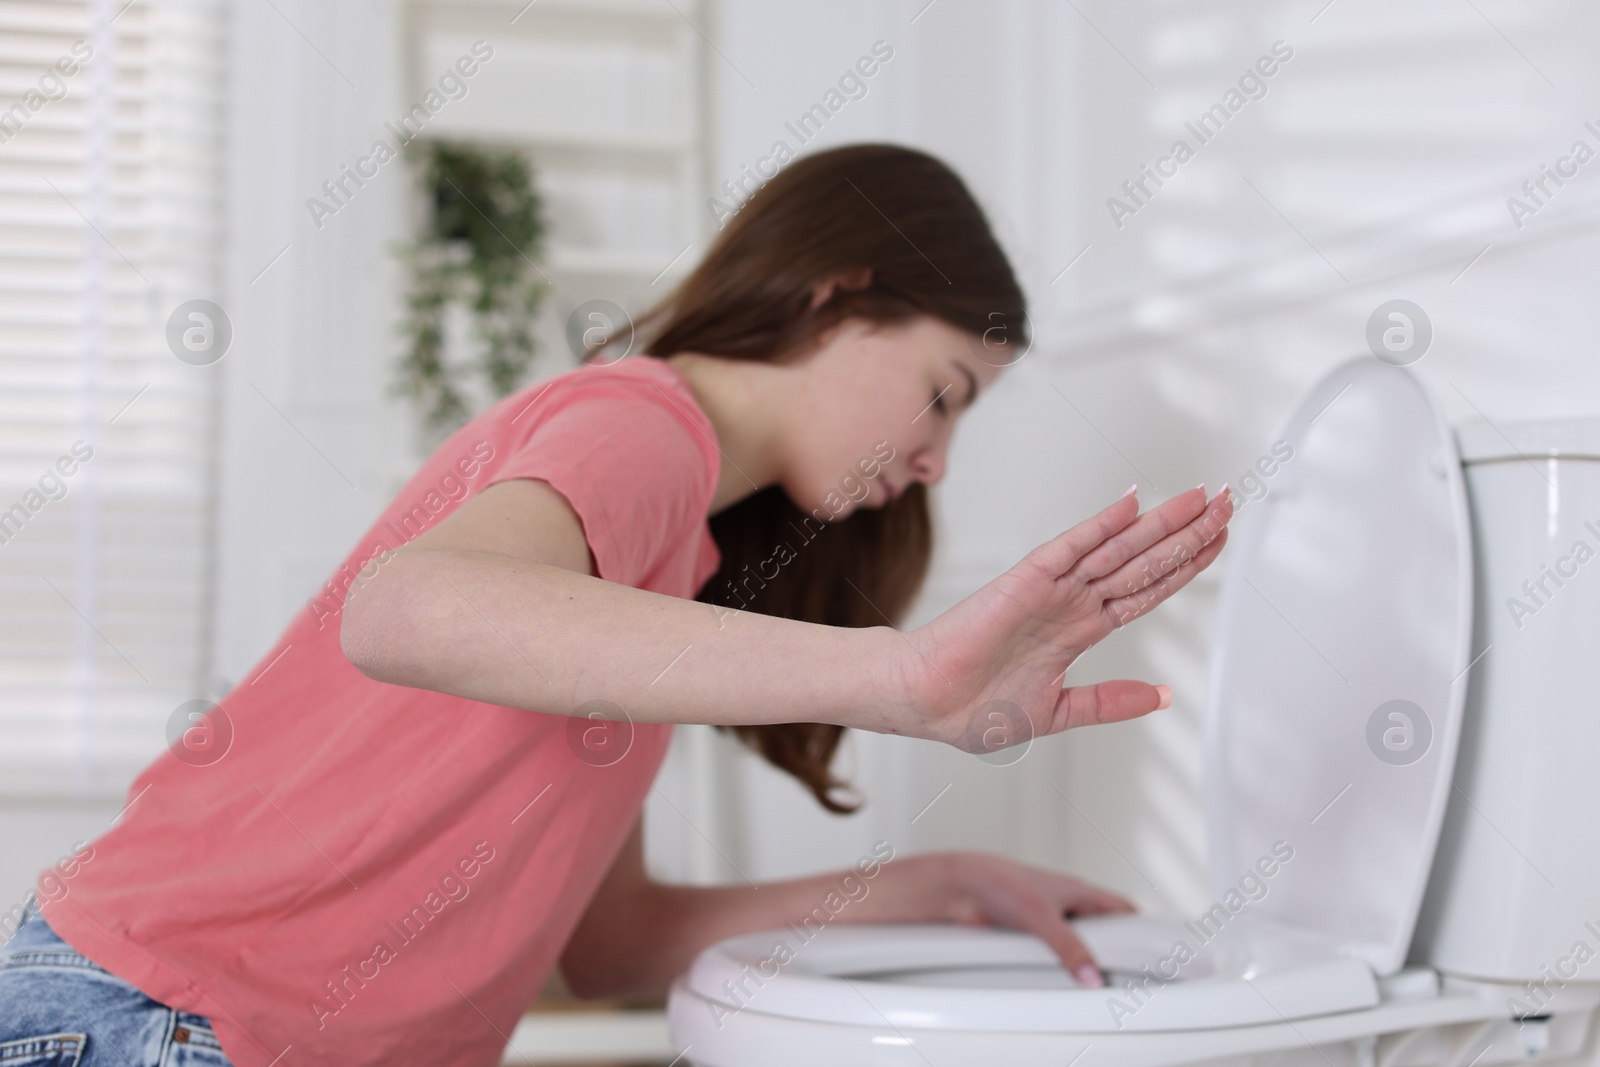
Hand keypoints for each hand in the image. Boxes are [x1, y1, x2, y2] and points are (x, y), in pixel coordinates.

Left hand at [871, 851, 1134, 985]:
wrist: (961, 886)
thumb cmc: (1001, 882)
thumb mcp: (1043, 918)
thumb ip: (1070, 949)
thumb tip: (1092, 976)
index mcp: (1078, 891)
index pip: (1120, 907)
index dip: (1138, 923)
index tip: (1155, 945)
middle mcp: (1065, 903)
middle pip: (1101, 928)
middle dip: (1112, 948)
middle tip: (1125, 973)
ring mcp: (1048, 918)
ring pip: (1076, 942)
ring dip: (1081, 957)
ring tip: (1090, 978)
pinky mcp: (1029, 933)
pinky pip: (1052, 952)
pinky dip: (1057, 962)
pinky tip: (1056, 974)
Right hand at [891, 485, 1232, 749]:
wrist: (924, 703)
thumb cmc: (973, 709)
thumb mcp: (1059, 712)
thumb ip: (1110, 700)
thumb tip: (1164, 696)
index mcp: (1081, 630)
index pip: (1146, 589)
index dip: (1185, 565)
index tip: (1218, 542)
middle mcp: (1073, 603)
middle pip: (1143, 560)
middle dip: (1188, 533)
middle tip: (1228, 503)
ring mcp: (1052, 589)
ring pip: (1118, 549)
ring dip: (1160, 523)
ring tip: (1201, 498)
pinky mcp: (1026, 581)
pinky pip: (1070, 547)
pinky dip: (1101, 526)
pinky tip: (1131, 505)